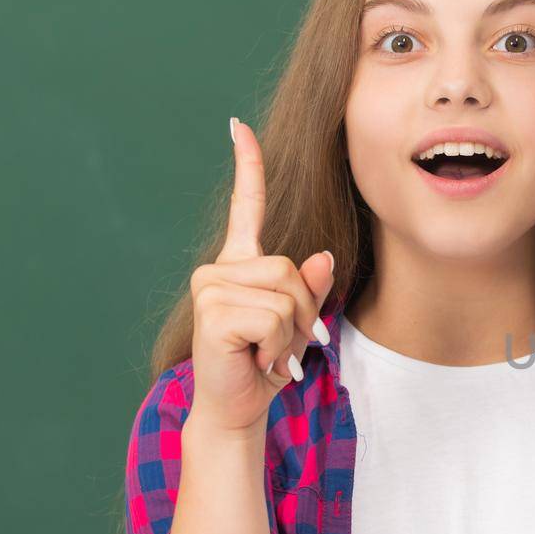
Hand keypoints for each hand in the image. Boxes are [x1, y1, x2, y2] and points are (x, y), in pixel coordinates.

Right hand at [188, 117, 336, 433]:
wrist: (237, 407)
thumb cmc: (264, 364)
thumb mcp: (297, 324)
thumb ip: (310, 290)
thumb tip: (324, 257)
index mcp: (239, 266)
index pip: (243, 207)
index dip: (247, 167)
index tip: (238, 126)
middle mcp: (218, 270)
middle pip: (292, 268)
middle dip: (303, 313)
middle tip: (279, 343)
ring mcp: (211, 288)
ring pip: (287, 294)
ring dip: (291, 333)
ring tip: (266, 351)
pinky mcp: (213, 311)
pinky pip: (275, 316)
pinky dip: (278, 344)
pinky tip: (256, 358)